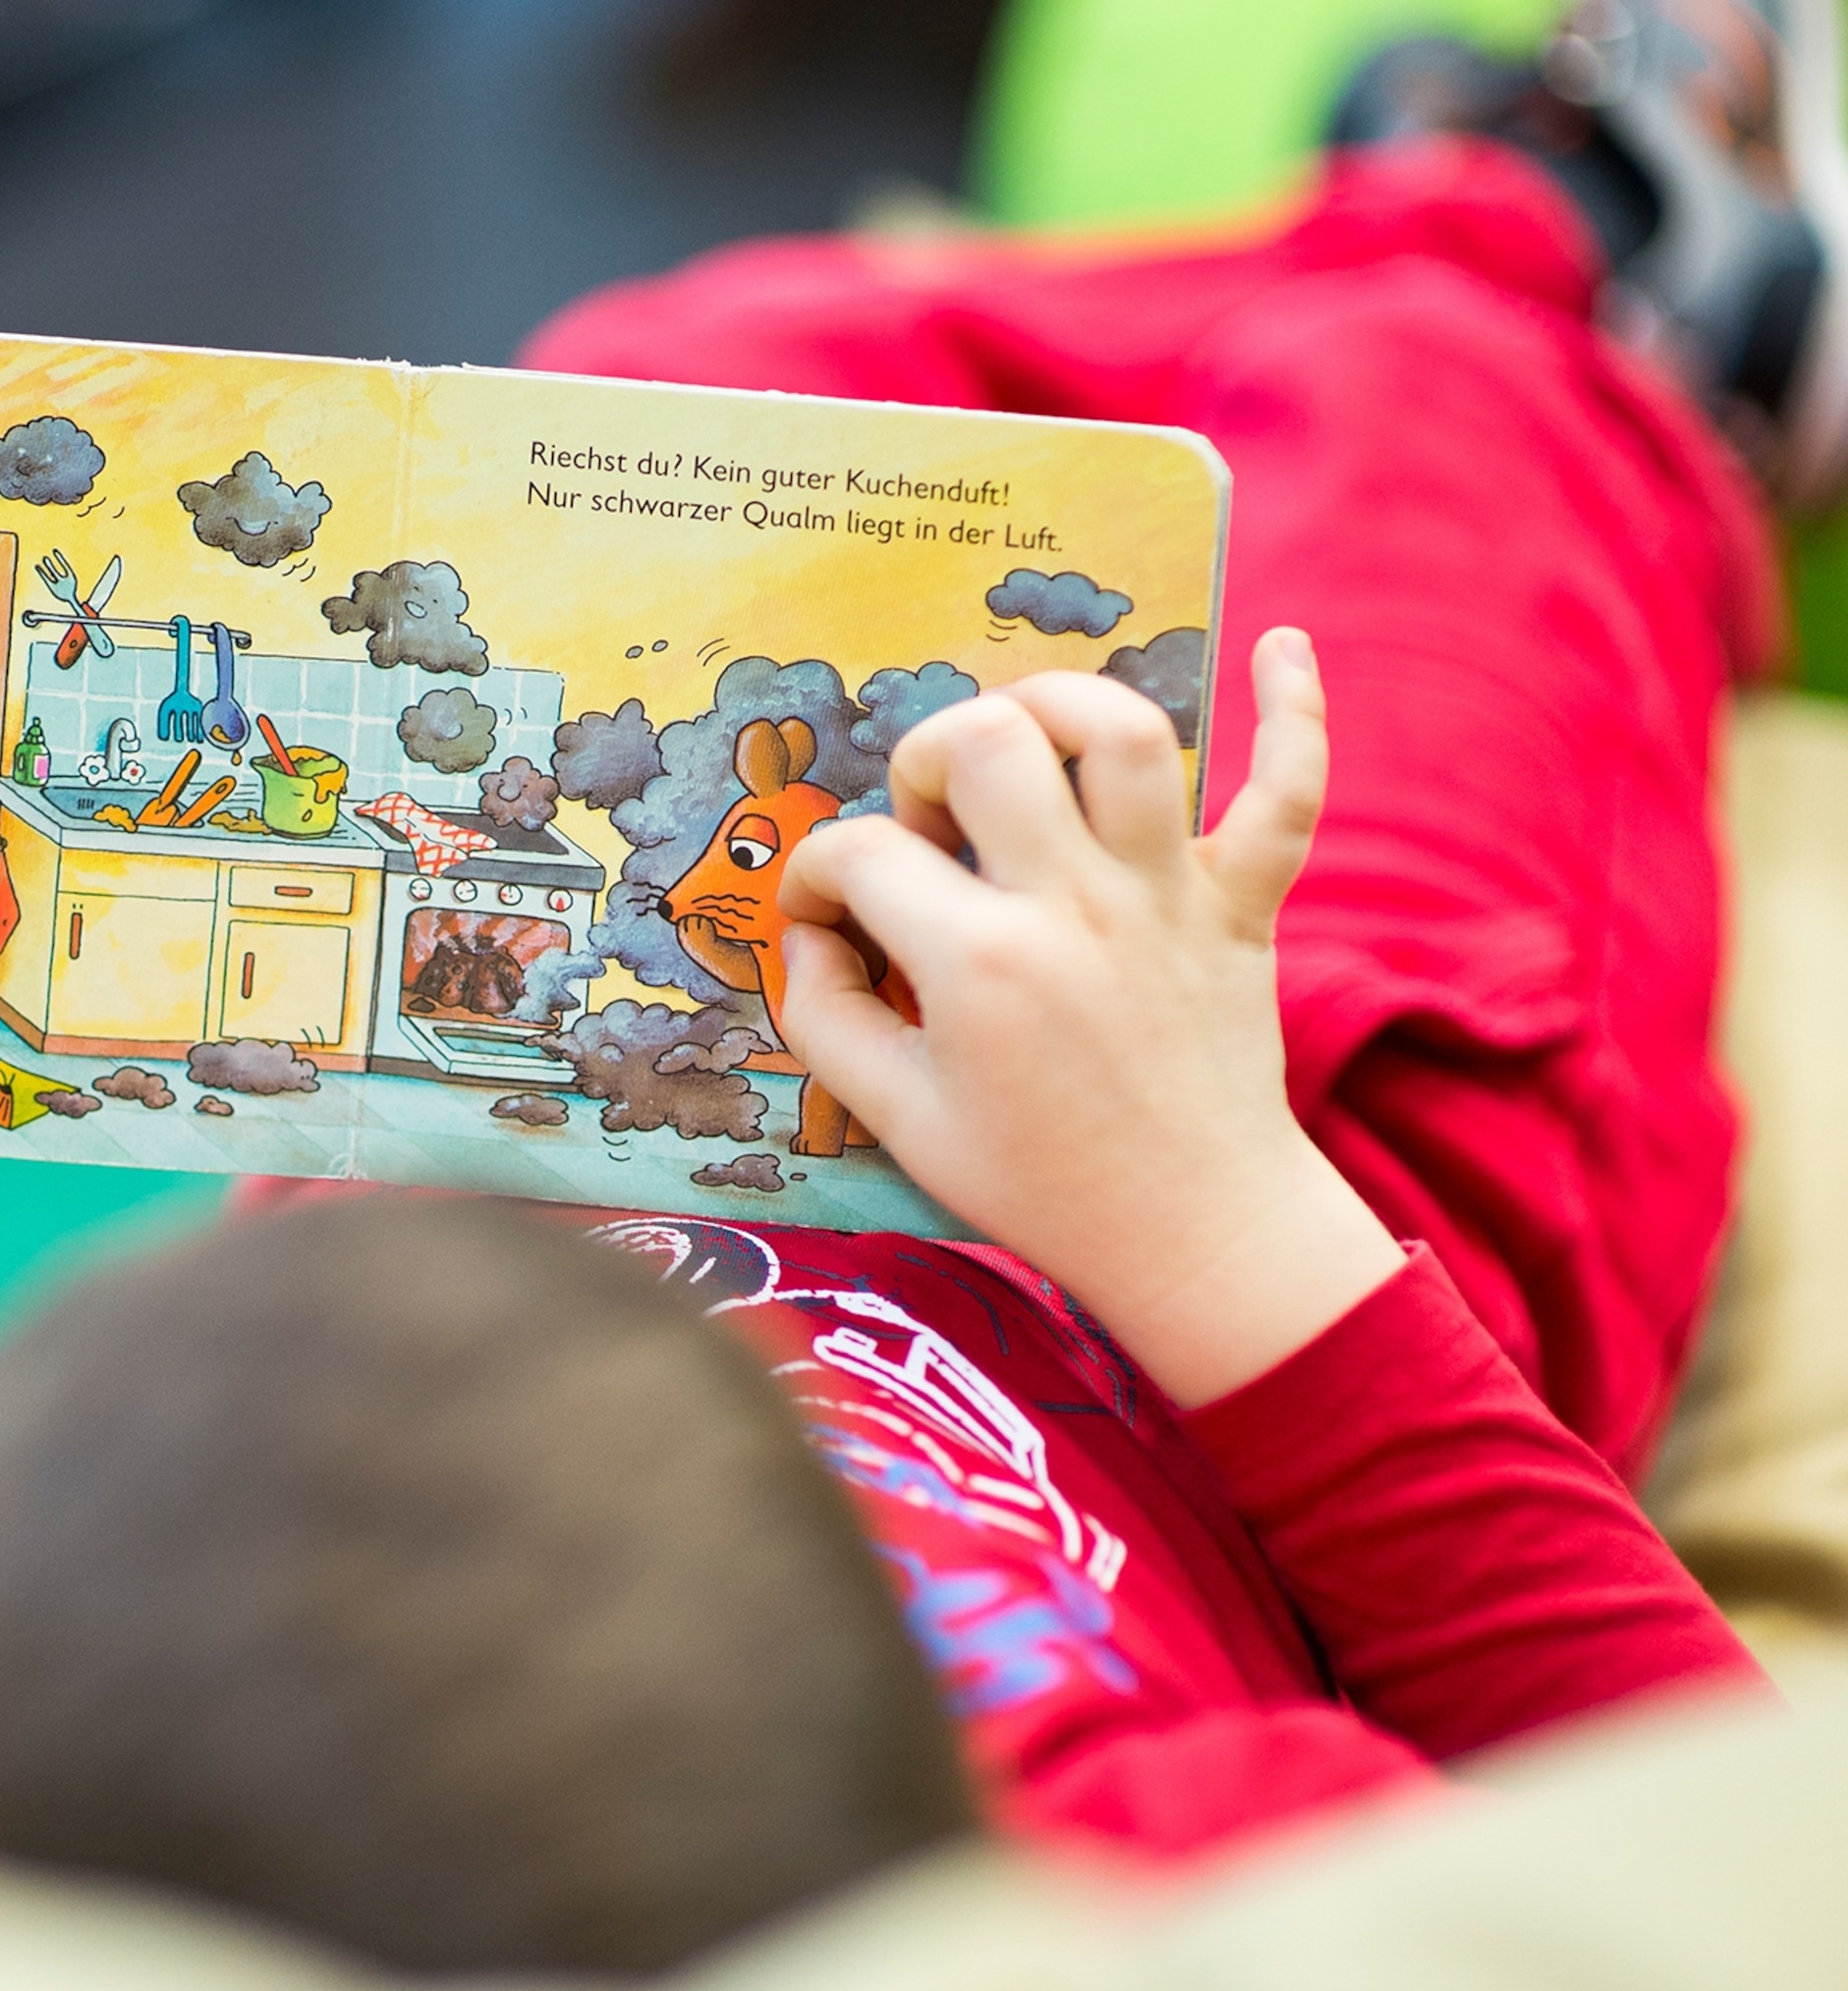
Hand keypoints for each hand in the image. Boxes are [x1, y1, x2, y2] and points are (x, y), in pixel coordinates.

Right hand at [773, 629, 1405, 1407]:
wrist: (1195, 1235)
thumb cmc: (1040, 1185)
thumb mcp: (898, 1119)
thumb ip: (826, 1019)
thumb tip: (807, 938)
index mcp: (978, 963)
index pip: (860, 856)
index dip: (815, 878)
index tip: (822, 920)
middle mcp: (1073, 906)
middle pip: (983, 743)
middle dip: (924, 760)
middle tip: (928, 829)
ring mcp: (1166, 897)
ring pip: (1121, 731)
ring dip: (1058, 706)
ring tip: (1026, 741)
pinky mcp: (1242, 905)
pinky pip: (1289, 789)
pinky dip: (1293, 710)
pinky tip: (1279, 646)